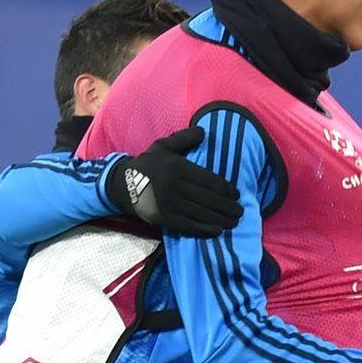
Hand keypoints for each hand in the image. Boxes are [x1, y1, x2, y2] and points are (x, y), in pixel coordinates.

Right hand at [107, 127, 242, 236]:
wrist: (121, 184)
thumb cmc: (148, 164)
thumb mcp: (163, 146)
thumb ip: (184, 138)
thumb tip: (204, 131)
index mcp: (179, 168)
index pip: (212, 181)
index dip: (228, 190)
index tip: (237, 195)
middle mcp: (175, 186)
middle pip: (210, 199)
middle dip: (229, 207)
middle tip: (239, 211)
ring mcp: (169, 204)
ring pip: (202, 214)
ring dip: (221, 219)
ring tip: (233, 221)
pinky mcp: (163, 218)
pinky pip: (188, 226)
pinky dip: (205, 230)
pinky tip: (217, 231)